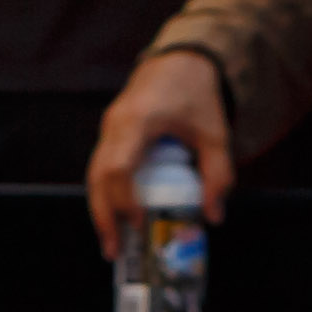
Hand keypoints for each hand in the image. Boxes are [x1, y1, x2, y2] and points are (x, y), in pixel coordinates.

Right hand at [88, 47, 233, 254]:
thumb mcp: (216, 134)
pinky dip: (105, 195)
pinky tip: (116, 219)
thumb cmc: (197, 96)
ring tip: (111, 243)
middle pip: (97, 175)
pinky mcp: (111, 134)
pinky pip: (101, 168)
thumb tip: (212, 216)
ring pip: (93, 174)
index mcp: (138, 121)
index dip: (124, 198)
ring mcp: (109, 128)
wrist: (180, 62)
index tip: (139, 223)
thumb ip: (218, 174)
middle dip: (103, 215)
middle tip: (113, 250)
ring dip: (100, 209)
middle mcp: (115, 125)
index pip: (119, 166)